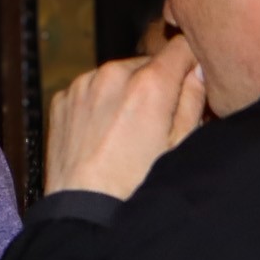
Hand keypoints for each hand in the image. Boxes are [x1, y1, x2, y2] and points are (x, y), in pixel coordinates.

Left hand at [44, 34, 206, 199]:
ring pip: (117, 75)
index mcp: (149, 84)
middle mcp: (113, 74)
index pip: (180, 47)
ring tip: (126, 132)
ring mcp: (83, 84)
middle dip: (156, 83)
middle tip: (157, 121)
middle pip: (147, 63)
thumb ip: (193, 100)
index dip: (190, 62)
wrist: (83, 212)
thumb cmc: (135, 186)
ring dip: (125, 92)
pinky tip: (101, 135)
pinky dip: (98, 103)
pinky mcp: (62, 98)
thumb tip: (197, 71)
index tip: (191, 80)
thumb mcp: (179, 147)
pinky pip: (89, 90)